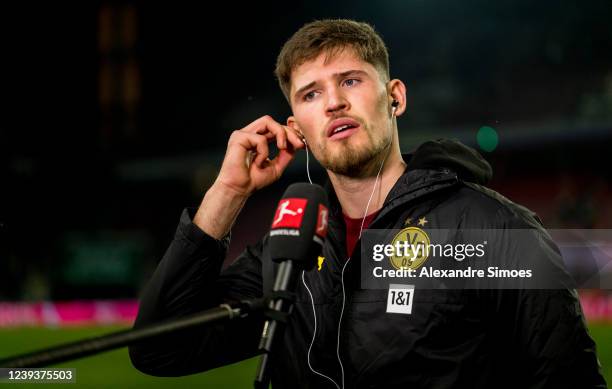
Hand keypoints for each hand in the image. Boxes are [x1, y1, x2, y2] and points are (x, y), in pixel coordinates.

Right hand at [193, 115, 303, 238]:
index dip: (290, 133)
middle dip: (289, 131)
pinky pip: (260, 138)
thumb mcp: (276, 167)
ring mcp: (243, 134)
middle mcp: (249, 134)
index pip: (275, 128)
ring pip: (267, 121)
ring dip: (280, 134)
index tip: (301, 144)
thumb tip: (295, 144)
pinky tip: (258, 162)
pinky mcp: (238, 137)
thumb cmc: (252, 180)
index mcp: (256, 139)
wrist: (239, 190)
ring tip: (282, 148)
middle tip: (299, 144)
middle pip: (272, 122)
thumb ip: (285, 154)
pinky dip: (264, 151)